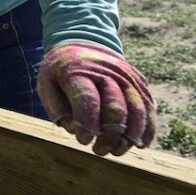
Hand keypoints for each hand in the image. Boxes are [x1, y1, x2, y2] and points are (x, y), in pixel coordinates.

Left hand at [37, 42, 155, 156]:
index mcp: (77, 70)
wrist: (83, 43)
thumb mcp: (46, 84)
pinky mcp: (140, 82)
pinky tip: (139, 144)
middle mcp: (106, 72)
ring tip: (115, 151)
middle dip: (109, 135)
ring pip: (137, 109)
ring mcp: (126, 76)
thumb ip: (56, 108)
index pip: (88, 99)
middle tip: (98, 150)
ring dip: (129, 136)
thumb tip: (75, 130)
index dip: (87, 124)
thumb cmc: (60, 72)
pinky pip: (148, 107)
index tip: (83, 140)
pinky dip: (147, 128)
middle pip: (116, 108)